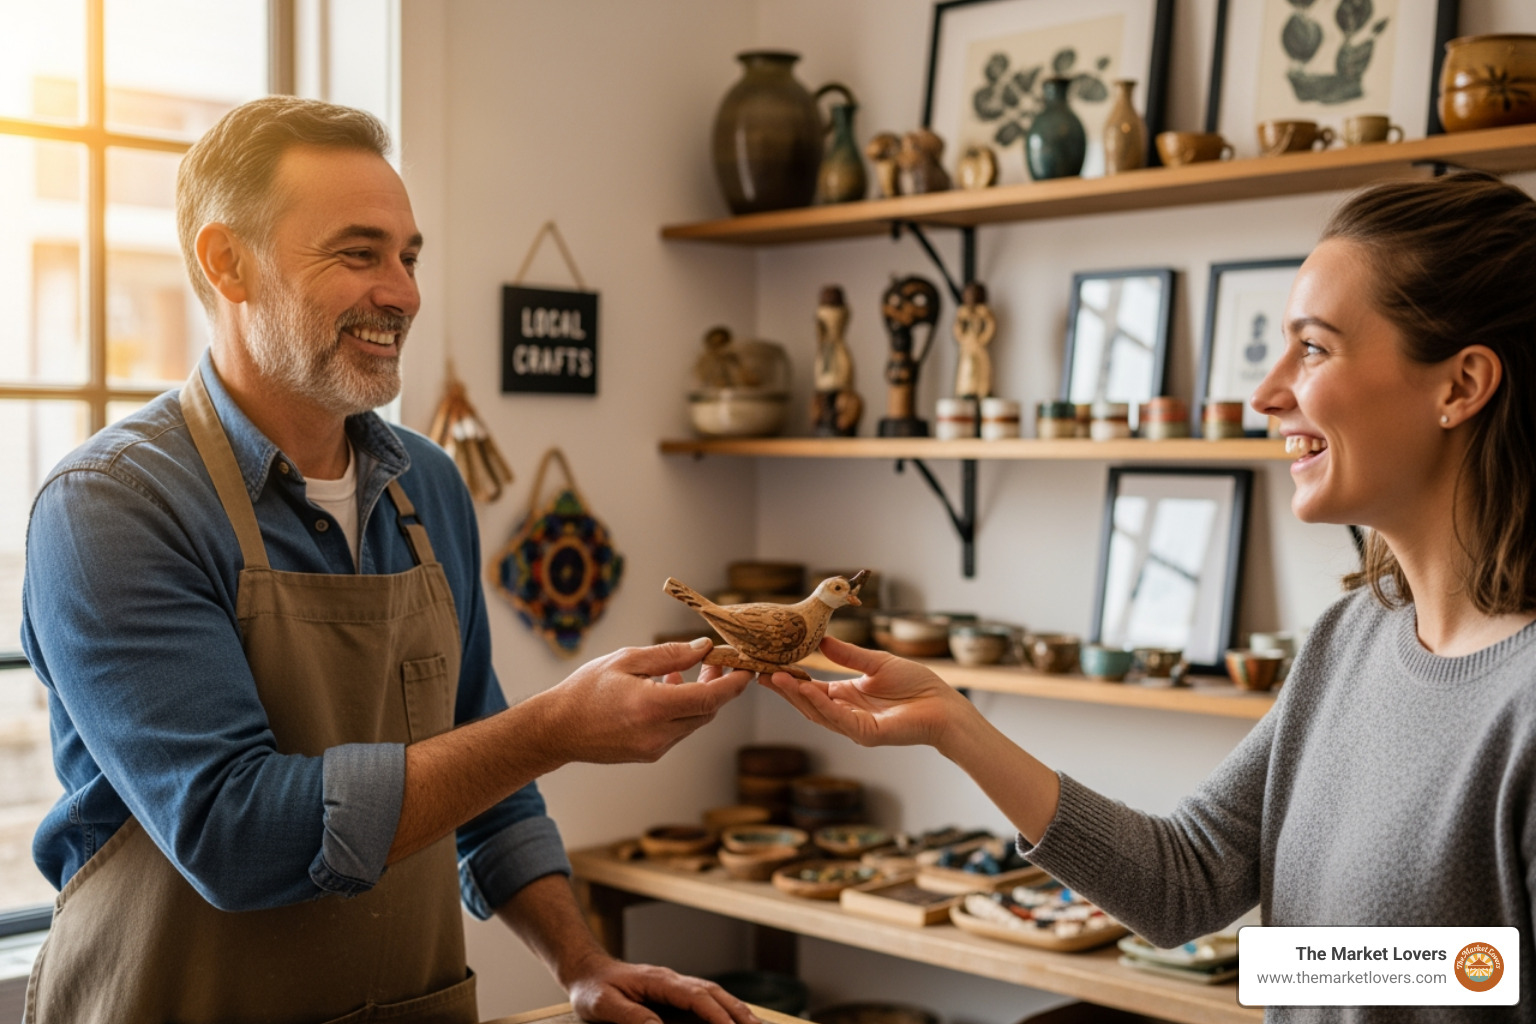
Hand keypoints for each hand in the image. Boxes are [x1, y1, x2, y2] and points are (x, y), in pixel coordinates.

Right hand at [537, 639, 751, 763]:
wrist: (556, 730)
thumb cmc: (585, 690)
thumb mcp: (626, 661)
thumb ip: (669, 655)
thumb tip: (703, 648)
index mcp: (652, 707)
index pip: (710, 698)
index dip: (734, 684)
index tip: (747, 668)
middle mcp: (658, 733)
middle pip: (707, 711)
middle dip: (718, 686)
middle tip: (715, 661)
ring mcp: (654, 749)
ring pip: (694, 722)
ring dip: (700, 698)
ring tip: (685, 671)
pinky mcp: (649, 755)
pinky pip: (678, 731)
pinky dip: (682, 711)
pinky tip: (666, 690)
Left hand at [566, 954, 758, 1023]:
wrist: (588, 971)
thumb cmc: (593, 989)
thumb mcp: (604, 1005)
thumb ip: (631, 1017)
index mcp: (658, 981)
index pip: (696, 996)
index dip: (715, 1014)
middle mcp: (672, 980)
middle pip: (714, 993)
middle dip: (738, 1011)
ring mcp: (675, 985)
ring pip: (714, 994)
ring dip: (736, 1010)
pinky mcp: (674, 994)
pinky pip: (705, 1000)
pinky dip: (724, 1009)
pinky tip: (734, 1019)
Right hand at [761, 636, 972, 749]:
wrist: (944, 705)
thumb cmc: (917, 685)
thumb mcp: (876, 663)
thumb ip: (848, 655)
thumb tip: (821, 641)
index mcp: (847, 696)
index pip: (811, 689)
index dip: (790, 679)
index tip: (768, 665)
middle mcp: (846, 713)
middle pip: (807, 703)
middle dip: (783, 688)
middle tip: (759, 672)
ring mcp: (854, 726)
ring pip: (817, 712)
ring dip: (795, 696)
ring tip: (774, 678)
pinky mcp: (866, 734)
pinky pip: (837, 718)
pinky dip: (818, 704)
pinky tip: (805, 690)